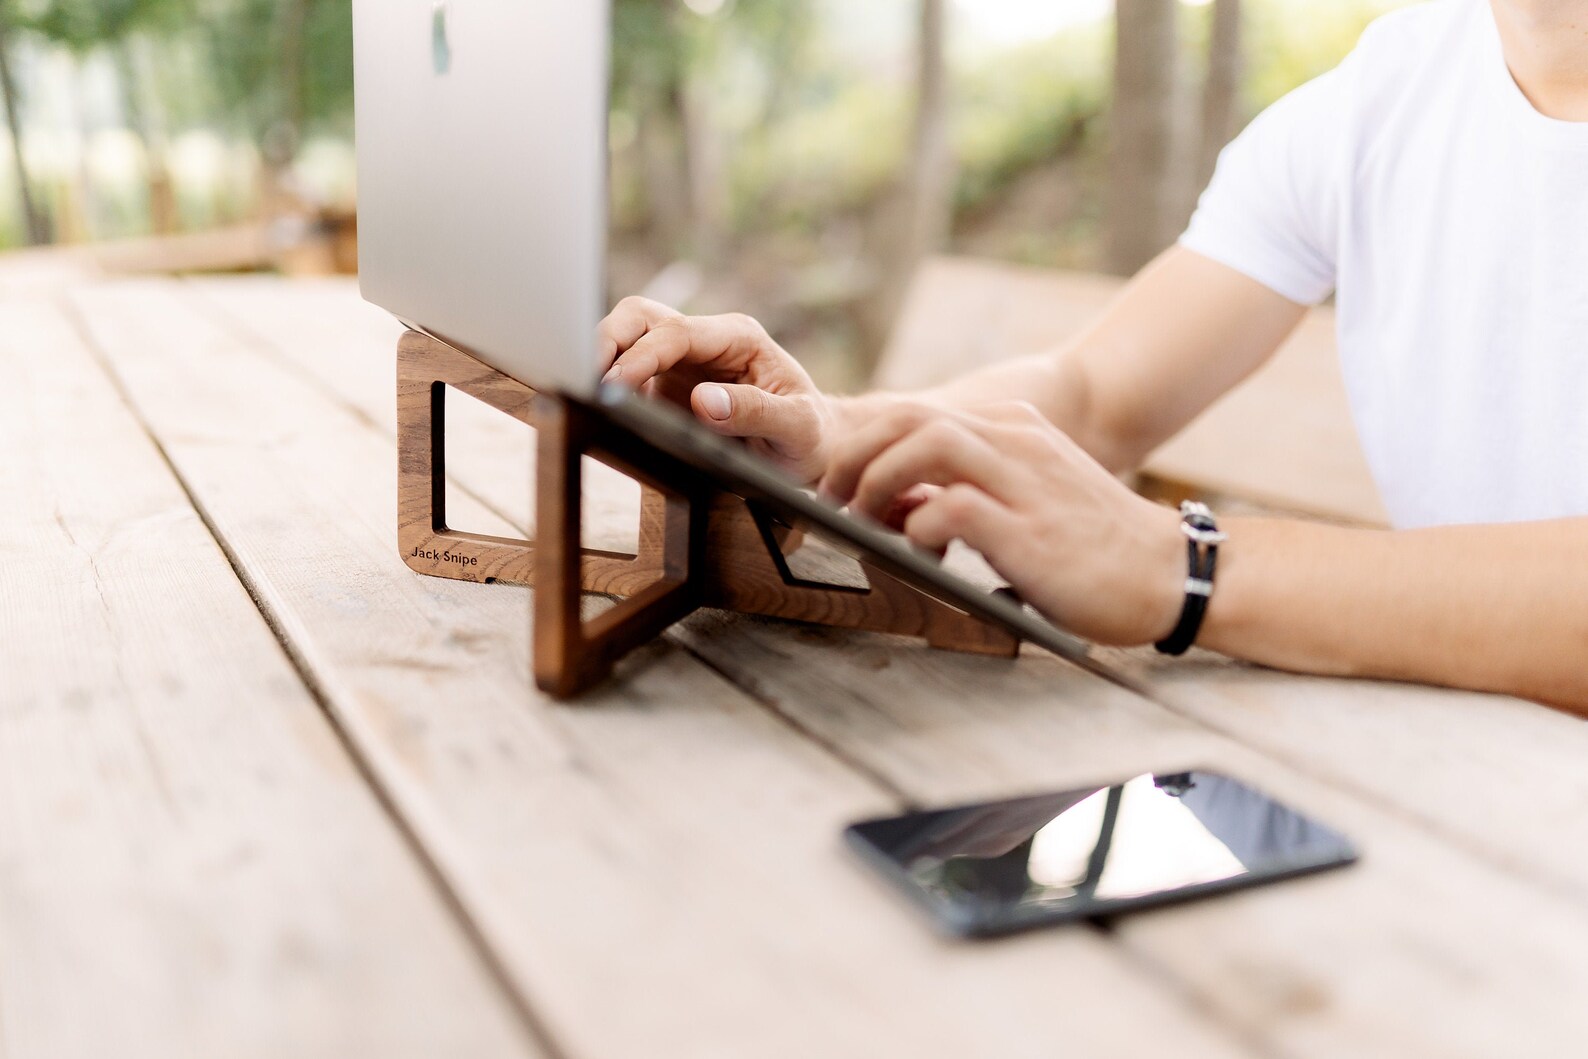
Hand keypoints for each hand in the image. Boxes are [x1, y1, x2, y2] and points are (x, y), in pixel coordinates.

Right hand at [597, 297, 838, 482]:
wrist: (812, 448)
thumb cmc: (810, 434)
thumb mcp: (798, 427)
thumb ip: (755, 412)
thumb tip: (703, 402)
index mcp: (737, 337)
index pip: (676, 333)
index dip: (641, 356)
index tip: (617, 386)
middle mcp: (705, 342)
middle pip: (641, 316)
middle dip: (608, 340)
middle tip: (588, 378)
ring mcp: (682, 363)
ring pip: (626, 335)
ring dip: (602, 356)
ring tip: (584, 389)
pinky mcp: (666, 388)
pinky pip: (627, 374)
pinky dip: (606, 383)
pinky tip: (594, 404)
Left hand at [817, 401, 1186, 645]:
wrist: (1171, 574)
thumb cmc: (1091, 547)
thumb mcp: (1026, 499)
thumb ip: (966, 489)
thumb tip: (893, 504)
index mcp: (1013, 430)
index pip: (917, 411)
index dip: (864, 441)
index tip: (837, 479)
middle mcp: (1017, 442)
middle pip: (911, 416)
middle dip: (855, 453)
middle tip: (830, 496)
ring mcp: (1025, 483)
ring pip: (928, 444)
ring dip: (876, 478)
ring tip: (856, 517)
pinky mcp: (1030, 532)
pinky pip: (956, 506)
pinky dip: (919, 524)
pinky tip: (915, 548)